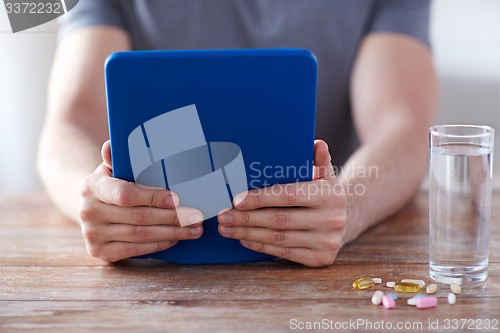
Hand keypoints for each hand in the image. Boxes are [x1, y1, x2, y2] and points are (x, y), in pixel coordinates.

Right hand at [78, 140, 203, 261]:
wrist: (90, 209)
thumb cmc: (111, 184)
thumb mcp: (112, 169)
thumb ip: (116, 158)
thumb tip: (111, 144)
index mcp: (92, 187)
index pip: (126, 194)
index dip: (153, 198)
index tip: (177, 199)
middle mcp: (88, 212)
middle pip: (139, 217)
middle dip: (173, 218)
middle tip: (197, 216)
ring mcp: (92, 235)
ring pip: (141, 235)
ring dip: (172, 233)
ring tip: (194, 229)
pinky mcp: (100, 252)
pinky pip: (136, 250)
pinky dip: (159, 244)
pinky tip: (175, 238)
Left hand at [217, 140, 346, 266]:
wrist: (346, 219)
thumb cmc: (324, 192)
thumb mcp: (325, 174)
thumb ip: (319, 160)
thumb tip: (317, 143)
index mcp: (331, 195)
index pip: (288, 196)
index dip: (260, 198)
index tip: (236, 200)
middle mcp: (331, 219)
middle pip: (279, 220)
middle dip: (246, 218)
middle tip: (223, 216)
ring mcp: (327, 242)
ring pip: (278, 238)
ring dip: (248, 233)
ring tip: (227, 228)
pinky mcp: (321, 258)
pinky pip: (285, 252)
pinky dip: (261, 246)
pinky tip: (245, 239)